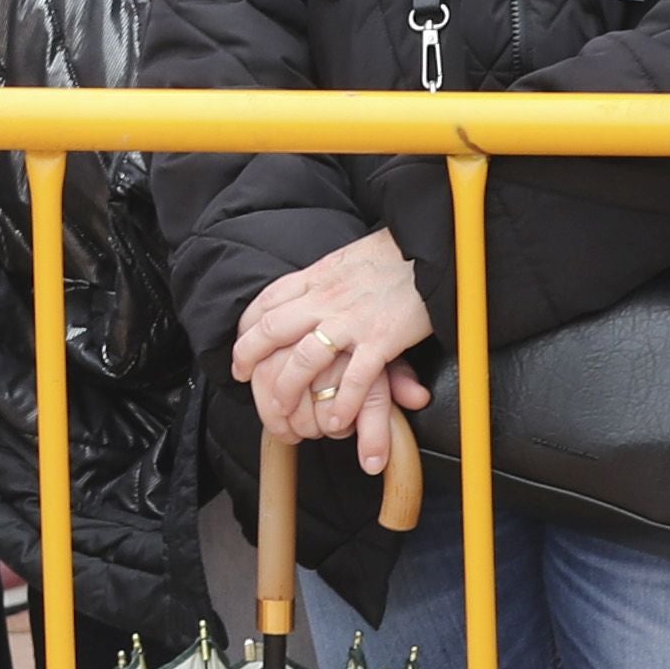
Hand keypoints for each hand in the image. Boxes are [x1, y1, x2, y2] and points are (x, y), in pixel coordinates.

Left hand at [232, 227, 435, 457]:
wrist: (430, 248)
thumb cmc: (392, 254)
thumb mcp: (346, 259)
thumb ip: (326, 279)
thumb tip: (309, 290)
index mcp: (316, 276)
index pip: (267, 301)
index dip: (247, 325)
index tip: (239, 341)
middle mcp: (325, 298)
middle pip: (273, 329)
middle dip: (249, 355)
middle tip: (242, 376)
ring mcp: (352, 320)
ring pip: (305, 358)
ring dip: (287, 388)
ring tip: (280, 411)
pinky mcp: (382, 338)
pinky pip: (355, 377)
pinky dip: (342, 402)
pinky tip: (335, 420)